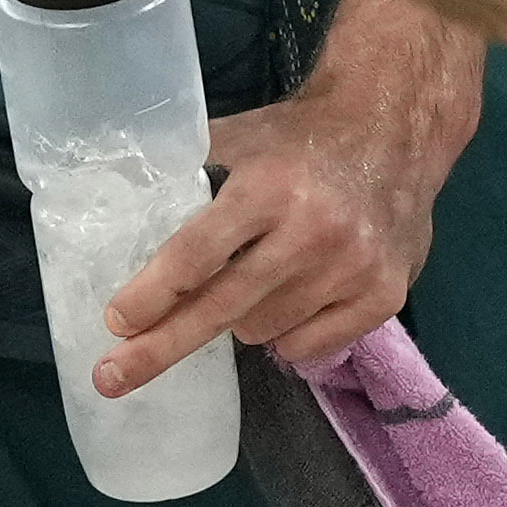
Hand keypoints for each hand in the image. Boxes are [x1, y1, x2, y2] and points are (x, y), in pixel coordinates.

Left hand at [100, 42, 475, 385]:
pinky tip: (293, 298)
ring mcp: (353, 269)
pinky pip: (308, 347)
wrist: (396, 128)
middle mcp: (312, 232)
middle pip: (221, 308)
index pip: (196, 254)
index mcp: (268, 187)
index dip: (152, 294)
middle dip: (160, 347)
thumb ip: (186, 164)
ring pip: (262, 332)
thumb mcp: (241, 136)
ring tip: (253, 280)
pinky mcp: (385, 296)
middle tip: (110, 378)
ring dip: (239, 319)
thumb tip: (117, 193)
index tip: (116, 321)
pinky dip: (287, 334)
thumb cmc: (303, 136)